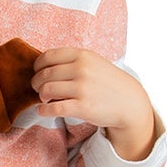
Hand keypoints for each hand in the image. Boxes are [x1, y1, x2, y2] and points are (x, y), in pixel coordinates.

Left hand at [32, 48, 157, 158]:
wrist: (129, 102)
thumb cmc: (107, 82)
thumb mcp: (93, 62)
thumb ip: (72, 61)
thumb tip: (44, 66)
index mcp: (82, 56)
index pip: (48, 56)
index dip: (37, 66)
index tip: (37, 72)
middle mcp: (81, 69)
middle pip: (44, 74)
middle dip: (36, 82)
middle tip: (38, 88)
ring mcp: (82, 88)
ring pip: (46, 90)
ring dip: (40, 96)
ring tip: (44, 99)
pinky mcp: (83, 107)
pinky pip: (54, 108)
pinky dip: (44, 110)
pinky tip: (43, 110)